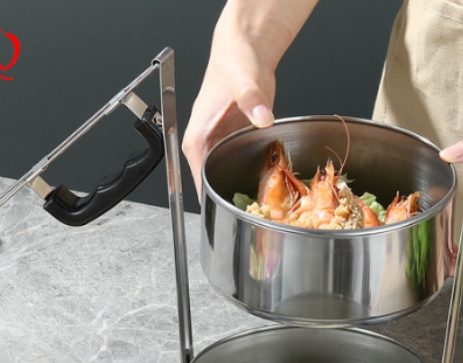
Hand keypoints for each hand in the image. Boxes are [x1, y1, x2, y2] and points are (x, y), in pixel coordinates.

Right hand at [181, 0, 318, 199]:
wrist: (246, 48)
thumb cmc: (235, 61)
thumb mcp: (244, 80)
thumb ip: (252, 100)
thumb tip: (261, 116)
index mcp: (196, 139)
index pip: (199, 182)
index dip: (212, 202)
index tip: (228, 215)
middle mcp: (205, 146)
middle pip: (211, 185)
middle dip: (229, 200)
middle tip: (253, 210)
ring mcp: (219, 146)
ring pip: (225, 178)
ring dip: (241, 190)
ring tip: (261, 203)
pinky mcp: (234, 142)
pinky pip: (239, 166)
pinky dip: (250, 175)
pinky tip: (266, 181)